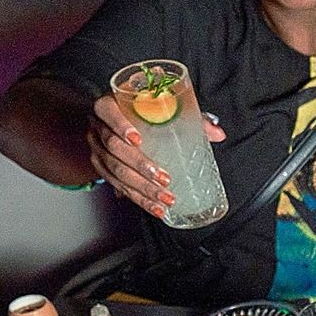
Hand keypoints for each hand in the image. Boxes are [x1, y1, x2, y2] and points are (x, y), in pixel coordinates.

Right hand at [87, 93, 226, 219]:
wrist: (113, 123)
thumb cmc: (139, 113)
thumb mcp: (160, 109)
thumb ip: (189, 118)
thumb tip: (217, 133)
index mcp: (108, 107)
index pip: (107, 111)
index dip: (120, 126)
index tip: (138, 140)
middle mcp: (98, 128)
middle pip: (114, 148)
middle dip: (140, 166)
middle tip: (164, 178)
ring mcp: (97, 150)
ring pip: (115, 172)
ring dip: (142, 188)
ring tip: (166, 198)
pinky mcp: (102, 169)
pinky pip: (118, 187)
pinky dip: (139, 200)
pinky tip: (156, 208)